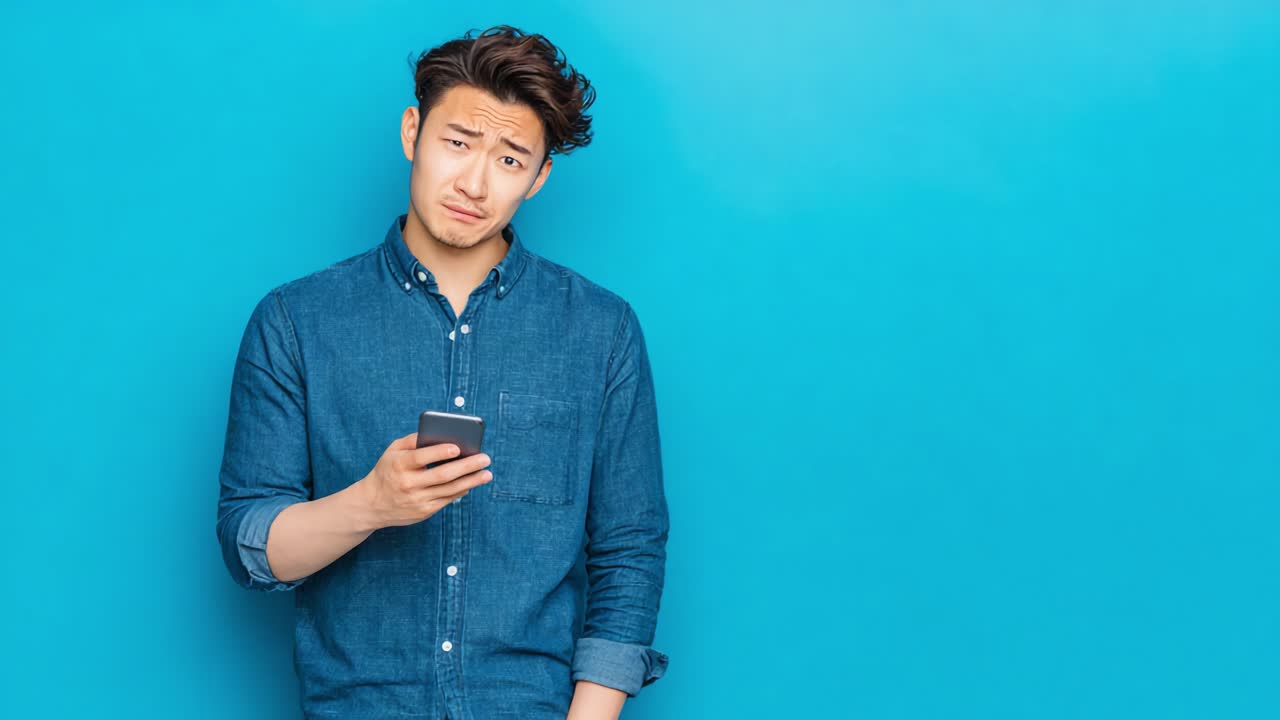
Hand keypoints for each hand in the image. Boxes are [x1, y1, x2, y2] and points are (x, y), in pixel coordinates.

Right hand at [357, 432, 491, 529]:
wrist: (371, 505)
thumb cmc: (386, 471)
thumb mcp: (392, 451)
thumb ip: (412, 440)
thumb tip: (439, 432)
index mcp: (399, 464)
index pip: (422, 457)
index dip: (440, 452)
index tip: (458, 447)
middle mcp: (408, 483)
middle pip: (442, 475)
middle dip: (467, 466)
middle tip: (485, 459)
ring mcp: (417, 500)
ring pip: (449, 490)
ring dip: (471, 481)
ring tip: (487, 473)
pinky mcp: (424, 511)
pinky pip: (447, 500)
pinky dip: (461, 490)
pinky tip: (472, 483)